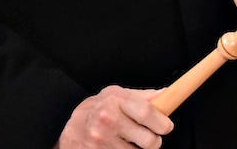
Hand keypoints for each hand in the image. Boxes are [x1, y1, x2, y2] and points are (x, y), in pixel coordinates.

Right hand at [57, 86, 172, 148]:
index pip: (147, 113)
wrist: (70, 128)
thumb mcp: (115, 95)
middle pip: (148, 140)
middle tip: (149, 137)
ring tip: (129, 141)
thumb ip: (142, 96)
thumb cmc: (95, 109)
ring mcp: (102, 140)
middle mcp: (108, 120)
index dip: (162, 123)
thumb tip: (166, 94)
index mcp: (115, 100)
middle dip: (154, 141)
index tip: (166, 127)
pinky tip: (119, 147)